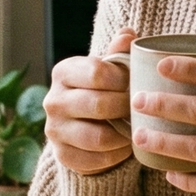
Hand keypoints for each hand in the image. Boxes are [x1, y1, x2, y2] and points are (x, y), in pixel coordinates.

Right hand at [41, 30, 136, 174]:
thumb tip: (128, 34)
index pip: (96, 72)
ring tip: (137, 129)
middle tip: (142, 108)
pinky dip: (116, 156)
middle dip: (126, 108)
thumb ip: (119, 51)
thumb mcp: (110, 68)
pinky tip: (126, 147)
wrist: (87, 125)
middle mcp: (53, 100)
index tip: (136, 83)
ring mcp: (54, 130)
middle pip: (98, 105)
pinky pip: (95, 160)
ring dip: (124, 135)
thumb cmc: (104, 89)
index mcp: (63, 72)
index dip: (123, 79)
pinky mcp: (63, 156)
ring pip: (98, 137)